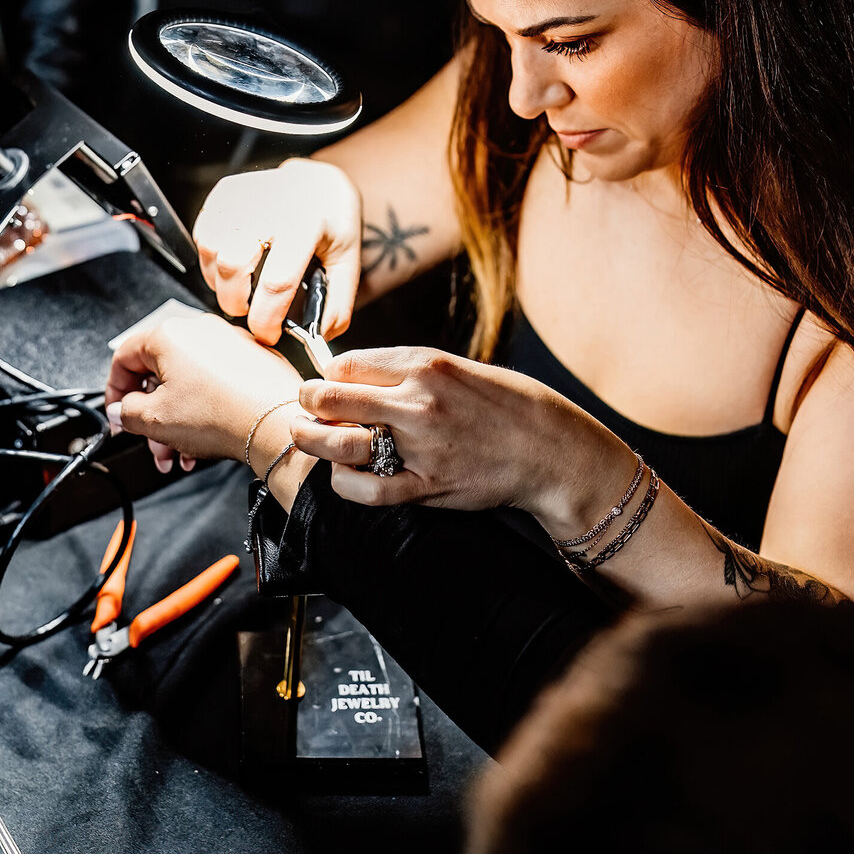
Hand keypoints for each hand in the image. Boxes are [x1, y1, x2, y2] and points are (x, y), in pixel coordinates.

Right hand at [106, 311, 303, 471]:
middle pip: (159, 374)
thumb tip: (123, 410)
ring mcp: (231, 344)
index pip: (124, 357)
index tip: (119, 414)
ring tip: (178, 452)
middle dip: (150, 416)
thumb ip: (127, 412)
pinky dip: (204, 410)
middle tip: (150, 442)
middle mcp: (201, 331)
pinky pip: (216, 384)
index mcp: (170, 334)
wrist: (277, 426)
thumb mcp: (155, 419)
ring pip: (188, 384)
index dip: (115, 392)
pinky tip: (203, 439)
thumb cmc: (224, 415)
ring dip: (176, 421)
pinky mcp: (253, 361)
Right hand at [192, 156, 361, 344]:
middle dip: (235, 303)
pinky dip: (212, 260)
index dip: (266, 319)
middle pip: (232, 267)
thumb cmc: (332, 227)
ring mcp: (244, 195)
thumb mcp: (348, 265)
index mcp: (306, 224)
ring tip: (243, 287)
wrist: (319, 185)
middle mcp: (271, 204)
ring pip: (211, 252)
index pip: (276, 282)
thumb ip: (336, 307)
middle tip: (251, 311)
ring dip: (220, 282)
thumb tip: (315, 338)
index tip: (268, 334)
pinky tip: (235, 265)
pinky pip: (203, 236)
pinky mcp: (225, 192)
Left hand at [293, 346, 575, 512]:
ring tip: (308, 438)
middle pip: (329, 398)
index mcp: (424, 365)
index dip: (326, 376)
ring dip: (313, 441)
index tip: (326, 385)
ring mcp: (420, 446)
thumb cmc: (505, 405)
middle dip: (307, 403)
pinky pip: (365, 489)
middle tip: (304, 409)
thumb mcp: (457, 368)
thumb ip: (406, 371)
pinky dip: (344, 482)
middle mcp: (417, 402)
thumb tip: (353, 374)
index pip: (344, 365)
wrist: (549, 448)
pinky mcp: (427, 486)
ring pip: (338, 442)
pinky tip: (344, 474)